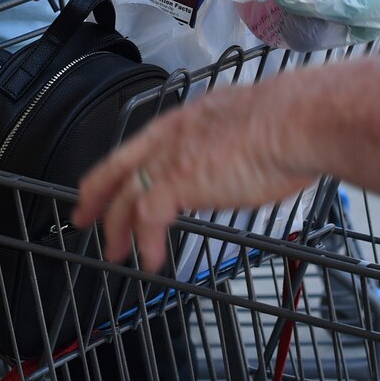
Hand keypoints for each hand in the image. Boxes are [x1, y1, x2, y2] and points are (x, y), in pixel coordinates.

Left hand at [74, 79, 320, 271]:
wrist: (296, 121)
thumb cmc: (291, 122)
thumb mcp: (251, 124)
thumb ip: (236, 142)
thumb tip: (246, 156)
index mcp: (189, 119)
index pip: (142, 144)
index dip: (122, 166)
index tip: (113, 181)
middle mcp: (172, 135)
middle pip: (118, 167)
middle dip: (96, 194)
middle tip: (83, 216)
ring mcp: (171, 158)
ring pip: (126, 196)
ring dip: (116, 228)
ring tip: (113, 252)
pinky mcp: (177, 182)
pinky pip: (147, 220)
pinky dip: (146, 244)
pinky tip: (152, 261)